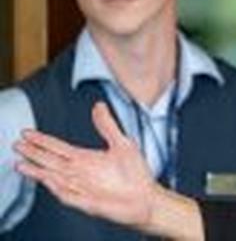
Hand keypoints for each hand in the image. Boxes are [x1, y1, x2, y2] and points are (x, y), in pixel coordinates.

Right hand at [14, 101, 158, 228]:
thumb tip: (98, 105)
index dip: (42, 141)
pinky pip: (66, 194)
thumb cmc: (134, 174)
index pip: (58, 148)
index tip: (27, 133)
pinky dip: (56, 186)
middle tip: (17, 144)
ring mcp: (80, 187)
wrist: (145, 198)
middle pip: (50, 161)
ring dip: (37, 171)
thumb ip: (107, 125)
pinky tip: (47, 178)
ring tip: (20, 163)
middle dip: (33, 153)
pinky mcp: (85, 202)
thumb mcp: (122, 143)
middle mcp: (78, 172)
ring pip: (53, 177)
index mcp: (84, 159)